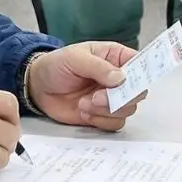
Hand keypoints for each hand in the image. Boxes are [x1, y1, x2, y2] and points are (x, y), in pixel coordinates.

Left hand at [25, 43, 140, 130]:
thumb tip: (121, 78)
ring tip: (83, 104)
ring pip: (127, 110)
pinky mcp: (102, 115)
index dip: (143, 74)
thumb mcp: (74, 58)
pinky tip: (83, 112)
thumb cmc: (56, 65)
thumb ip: (98, 67)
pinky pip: (114, 123)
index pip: (140, 65)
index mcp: (116, 58)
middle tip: (97, 97)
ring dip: (106, 110)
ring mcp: (111, 99)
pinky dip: (99, 121)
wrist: (38, 87)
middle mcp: (118, 79)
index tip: (132, 83)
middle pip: (138, 92)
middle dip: (120, 98)